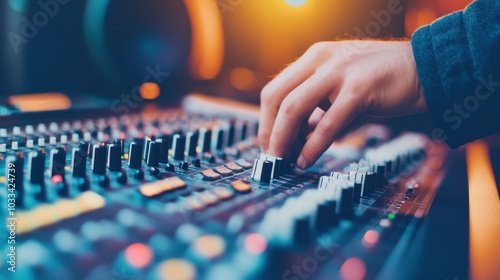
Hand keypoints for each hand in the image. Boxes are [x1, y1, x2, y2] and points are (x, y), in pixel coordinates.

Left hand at [258, 40, 426, 168]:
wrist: (425, 70)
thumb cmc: (381, 83)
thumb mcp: (340, 90)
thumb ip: (317, 110)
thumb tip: (294, 139)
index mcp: (314, 57)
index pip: (275, 89)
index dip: (265, 120)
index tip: (267, 144)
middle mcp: (321, 59)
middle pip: (277, 97)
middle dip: (268, 131)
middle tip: (270, 156)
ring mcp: (339, 71)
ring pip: (294, 107)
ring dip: (283, 138)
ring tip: (282, 160)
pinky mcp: (359, 88)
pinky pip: (327, 122)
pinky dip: (312, 145)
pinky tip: (306, 160)